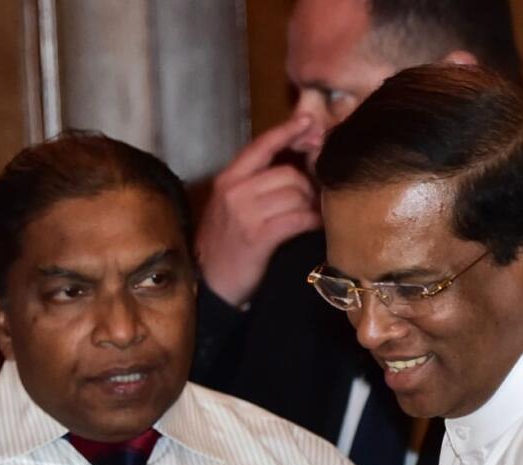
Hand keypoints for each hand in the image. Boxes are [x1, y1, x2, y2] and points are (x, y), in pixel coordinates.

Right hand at [195, 115, 321, 305]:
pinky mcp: (258, 237)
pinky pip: (298, 218)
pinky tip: (312, 226)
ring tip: (309, 215)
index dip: (286, 132)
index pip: (260, 146)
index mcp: (227, 180)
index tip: (307, 122)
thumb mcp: (229, 206)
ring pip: (295, 195)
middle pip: (287, 173)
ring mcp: (245, 214)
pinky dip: (310, 222)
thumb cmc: (225, 244)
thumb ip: (253, 183)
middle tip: (310, 200)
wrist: (210, 284)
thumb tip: (293, 162)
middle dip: (306, 186)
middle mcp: (234, 192)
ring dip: (310, 206)